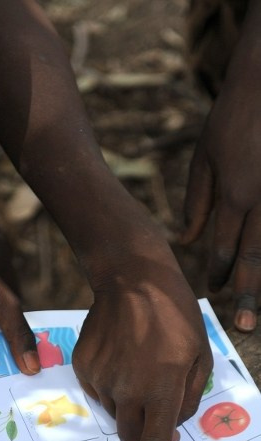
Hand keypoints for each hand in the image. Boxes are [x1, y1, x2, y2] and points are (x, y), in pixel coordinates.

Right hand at [72, 266, 211, 440]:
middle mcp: (128, 390)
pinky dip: (111, 381)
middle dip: (142, 430)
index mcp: (163, 389)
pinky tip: (119, 353)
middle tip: (153, 400)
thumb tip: (172, 424)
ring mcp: (101, 380)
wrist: (131, 279)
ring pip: (115, 411)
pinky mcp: (83, 368)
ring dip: (128, 400)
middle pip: (130, 436)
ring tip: (137, 361)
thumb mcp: (201, 354)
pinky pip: (98, 390)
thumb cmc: (175, 315)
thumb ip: (191, 396)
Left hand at [182, 9, 260, 331]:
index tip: (216, 292)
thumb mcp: (208, 155)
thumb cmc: (235, 116)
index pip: (225, 245)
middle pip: (255, 256)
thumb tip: (187, 238)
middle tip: (243, 324)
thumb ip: (198, 199)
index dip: (219, 272)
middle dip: (248, 291)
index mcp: (236, 194)